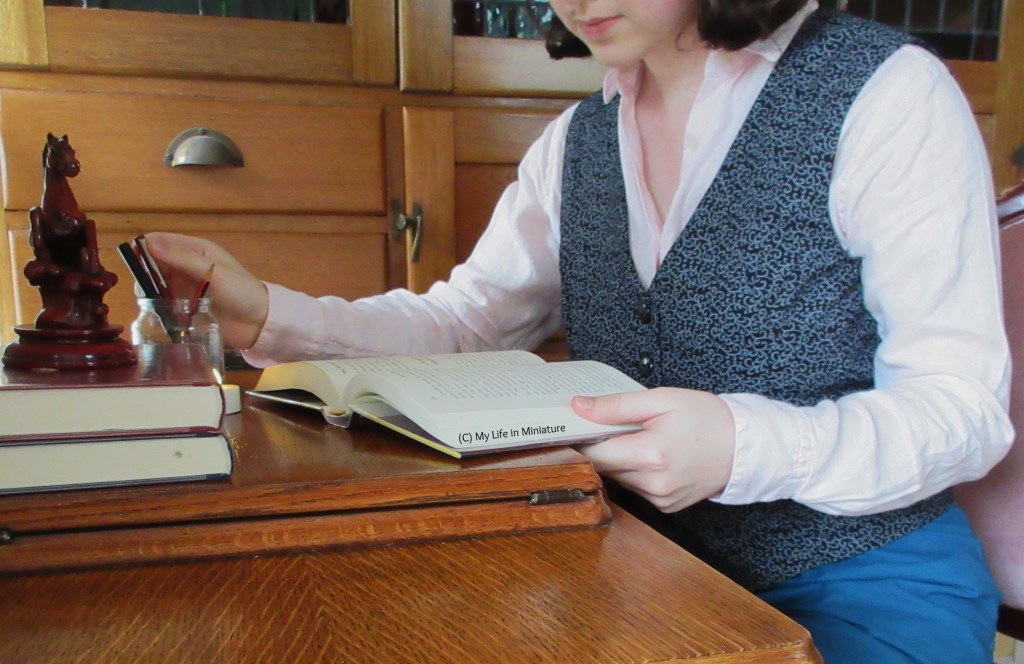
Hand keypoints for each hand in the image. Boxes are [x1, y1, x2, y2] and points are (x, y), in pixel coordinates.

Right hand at [144, 232, 268, 348]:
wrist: (259, 322)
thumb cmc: (240, 291)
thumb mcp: (212, 272)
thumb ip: (181, 258)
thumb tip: (148, 242)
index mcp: (197, 249)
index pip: (161, 240)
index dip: (143, 247)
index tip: (129, 261)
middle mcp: (188, 265)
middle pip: (155, 263)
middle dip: (143, 272)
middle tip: (138, 287)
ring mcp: (186, 286)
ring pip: (157, 284)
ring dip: (149, 291)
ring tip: (145, 302)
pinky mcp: (186, 306)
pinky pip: (164, 302)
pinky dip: (157, 306)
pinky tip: (152, 313)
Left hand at [572, 388, 735, 512]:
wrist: (745, 447)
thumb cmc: (706, 418)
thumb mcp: (662, 399)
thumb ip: (617, 406)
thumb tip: (578, 407)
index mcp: (650, 455)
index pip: (594, 454)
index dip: (581, 439)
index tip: (575, 426)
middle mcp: (653, 484)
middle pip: (605, 468)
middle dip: (603, 447)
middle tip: (612, 426)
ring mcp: (660, 499)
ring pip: (620, 479)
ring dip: (620, 460)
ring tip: (640, 439)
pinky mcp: (666, 507)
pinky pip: (637, 489)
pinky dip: (637, 473)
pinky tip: (654, 457)